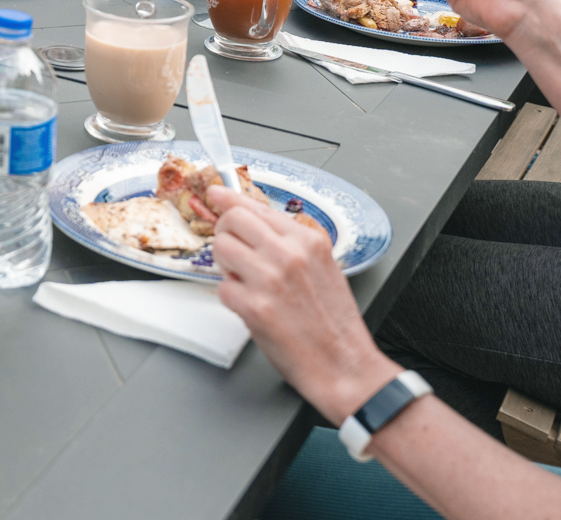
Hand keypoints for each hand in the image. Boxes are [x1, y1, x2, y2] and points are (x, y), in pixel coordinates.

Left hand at [208, 185, 397, 424]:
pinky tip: (253, 307)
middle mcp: (289, 254)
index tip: (216, 193)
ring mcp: (270, 279)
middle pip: (232, 221)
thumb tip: (254, 222)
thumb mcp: (322, 268)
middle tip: (234, 253)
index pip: (257, 206)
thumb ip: (290, 244)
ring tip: (247, 282)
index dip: (230, 200)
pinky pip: (222, 287)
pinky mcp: (255, 307)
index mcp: (308, 241)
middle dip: (225, 234)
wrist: (345, 366)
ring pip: (221, 249)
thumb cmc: (334, 323)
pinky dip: (232, 297)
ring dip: (226, 266)